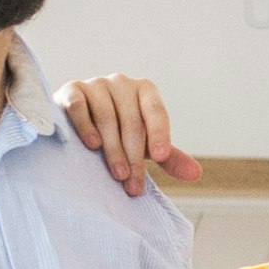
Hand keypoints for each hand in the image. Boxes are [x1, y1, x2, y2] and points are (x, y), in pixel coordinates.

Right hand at [55, 75, 200, 196]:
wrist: (77, 123)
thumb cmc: (118, 133)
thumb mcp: (145, 145)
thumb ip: (169, 157)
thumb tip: (196, 174)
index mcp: (145, 91)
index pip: (156, 111)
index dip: (160, 134)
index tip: (161, 157)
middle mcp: (122, 83)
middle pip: (131, 121)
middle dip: (133, 156)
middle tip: (133, 185)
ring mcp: (96, 84)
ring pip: (107, 117)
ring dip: (113, 149)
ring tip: (118, 175)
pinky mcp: (72, 90)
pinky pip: (80, 107)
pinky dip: (86, 126)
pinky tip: (92, 146)